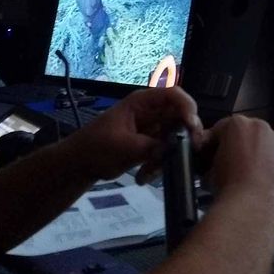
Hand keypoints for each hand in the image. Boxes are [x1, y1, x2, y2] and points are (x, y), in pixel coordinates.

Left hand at [66, 87, 202, 181]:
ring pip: (176, 137)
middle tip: (189, 152)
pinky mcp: (152, 145)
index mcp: (142, 102)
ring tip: (150, 172)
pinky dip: (159, 165)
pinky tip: (143, 177)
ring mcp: (153, 129)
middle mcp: (151, 112)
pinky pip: (166, 152)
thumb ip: (150, 147)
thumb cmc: (95, 147)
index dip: (187, 107)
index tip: (192, 127)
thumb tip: (173, 149)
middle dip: (185, 136)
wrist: (80, 165)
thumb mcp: (123, 146)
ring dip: (169, 156)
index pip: (173, 95)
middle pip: (181, 116)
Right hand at [201, 115, 273, 207]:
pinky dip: (271, 167)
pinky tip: (264, 182)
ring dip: (257, 156)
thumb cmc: (228, 184)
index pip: (221, 130)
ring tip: (249, 176)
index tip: (211, 156)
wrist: (254, 201)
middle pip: (246, 134)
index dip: (214, 144)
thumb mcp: (209, 171)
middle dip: (239, 147)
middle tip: (231, 166)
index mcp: (238, 124)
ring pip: (265, 146)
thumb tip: (213, 167)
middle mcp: (261, 127)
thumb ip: (212, 161)